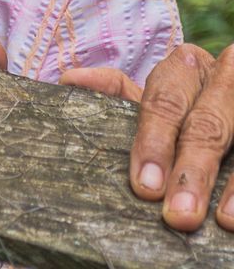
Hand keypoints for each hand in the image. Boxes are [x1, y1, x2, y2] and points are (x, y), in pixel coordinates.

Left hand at [60, 43, 233, 231]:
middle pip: (205, 123)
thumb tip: (70, 80)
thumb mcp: (156, 100)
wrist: (229, 109)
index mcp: (185, 67)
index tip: (144, 185)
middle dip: (191, 170)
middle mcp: (221, 76)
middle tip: (178, 214)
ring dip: (229, 182)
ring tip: (221, 220)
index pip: (164, 101)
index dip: (154, 142)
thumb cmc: (186, 110)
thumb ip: (120, 93)